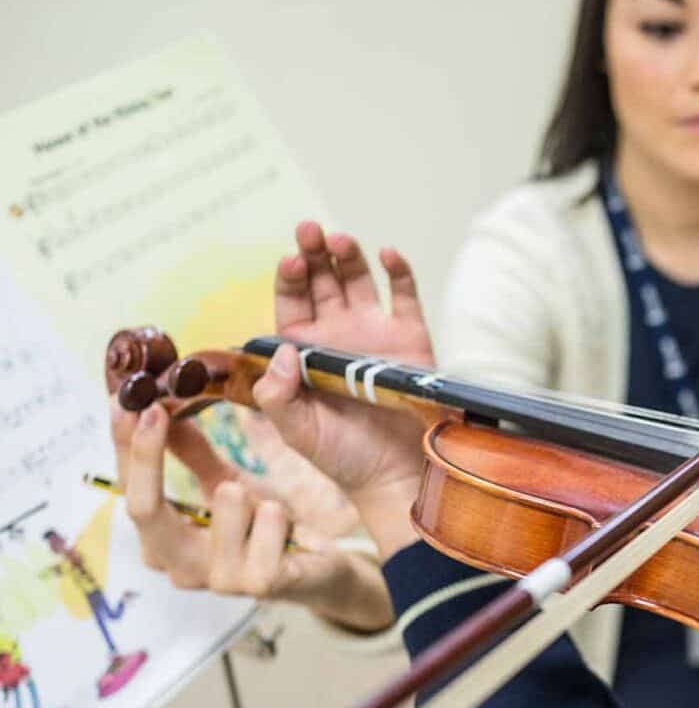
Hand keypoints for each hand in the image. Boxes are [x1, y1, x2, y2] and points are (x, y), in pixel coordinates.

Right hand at [112, 401, 392, 631]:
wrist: (319, 568)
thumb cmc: (263, 527)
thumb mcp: (225, 480)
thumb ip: (190, 451)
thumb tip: (158, 406)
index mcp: (165, 541)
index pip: (129, 491)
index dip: (125, 446)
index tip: (127, 400)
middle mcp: (181, 565)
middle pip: (145, 511)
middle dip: (148, 457)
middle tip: (157, 411)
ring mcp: (220, 579)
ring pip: (222, 508)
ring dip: (242, 490)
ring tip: (259, 495)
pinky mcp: (261, 584)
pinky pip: (267, 527)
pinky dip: (277, 513)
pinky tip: (285, 521)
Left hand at [253, 222, 434, 558]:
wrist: (397, 477)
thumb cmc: (343, 457)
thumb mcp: (297, 431)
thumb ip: (277, 396)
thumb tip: (281, 350)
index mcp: (303, 352)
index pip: (291, 303)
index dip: (290, 280)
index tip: (291, 262)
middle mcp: (337, 336)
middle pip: (323, 282)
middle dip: (314, 254)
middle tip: (309, 230)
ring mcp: (375, 334)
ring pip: (359, 281)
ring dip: (349, 257)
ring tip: (341, 239)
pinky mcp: (411, 339)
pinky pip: (404, 297)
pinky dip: (398, 272)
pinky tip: (388, 254)